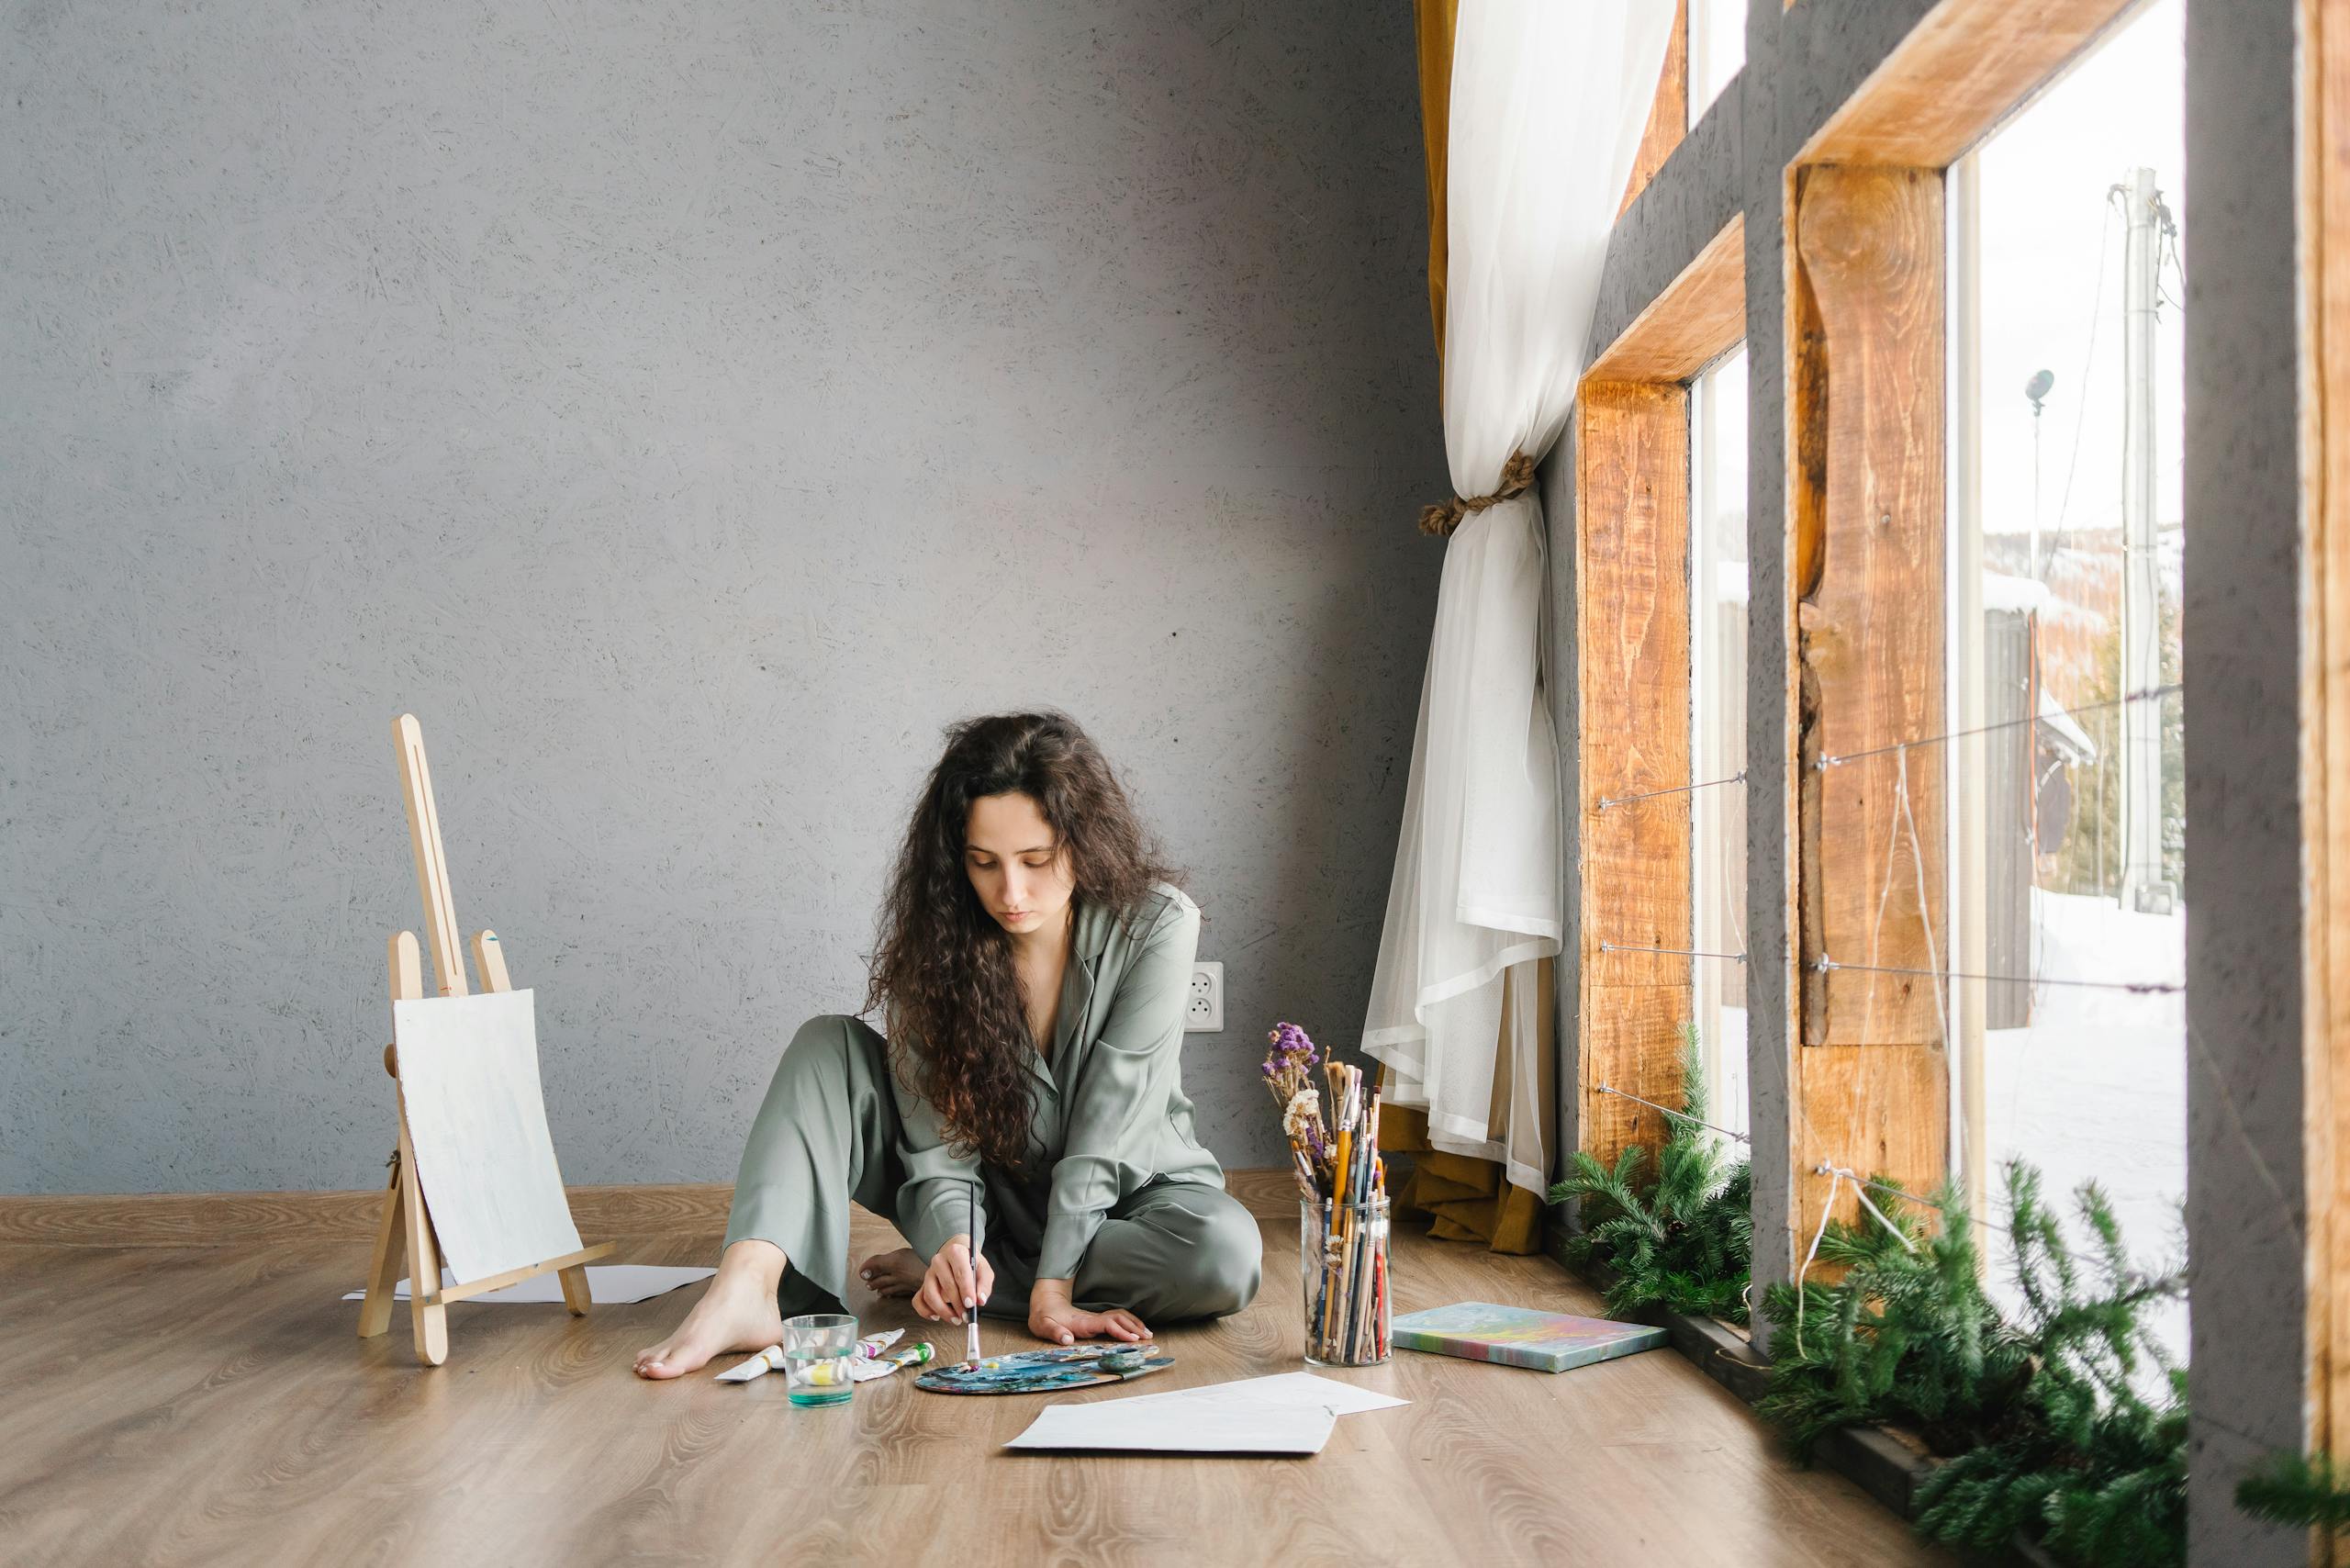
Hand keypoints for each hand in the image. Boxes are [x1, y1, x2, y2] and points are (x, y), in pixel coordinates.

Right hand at [911, 1235, 992, 1325]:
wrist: (957, 1258)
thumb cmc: (970, 1264)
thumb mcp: (983, 1269)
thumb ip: (984, 1284)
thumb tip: (981, 1300)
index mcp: (955, 1253)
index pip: (960, 1273)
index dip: (966, 1290)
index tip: (971, 1304)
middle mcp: (939, 1261)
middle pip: (946, 1285)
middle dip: (957, 1305)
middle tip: (966, 1316)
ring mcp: (928, 1273)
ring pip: (930, 1295)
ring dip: (943, 1311)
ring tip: (956, 1319)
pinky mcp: (922, 1285)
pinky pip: (918, 1301)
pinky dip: (926, 1312)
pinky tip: (937, 1316)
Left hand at [1026, 1278, 1147, 1345]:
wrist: (1044, 1302)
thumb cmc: (1043, 1317)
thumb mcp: (1043, 1325)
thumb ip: (1055, 1332)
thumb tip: (1067, 1340)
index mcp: (1083, 1321)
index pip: (1107, 1324)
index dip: (1121, 1331)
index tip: (1133, 1339)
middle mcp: (1092, 1318)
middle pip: (1119, 1318)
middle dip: (1134, 1327)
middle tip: (1149, 1338)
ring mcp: (1094, 1318)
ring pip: (1120, 1316)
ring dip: (1134, 1323)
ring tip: (1147, 1333)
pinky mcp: (1095, 1320)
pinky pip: (1116, 1319)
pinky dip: (1128, 1322)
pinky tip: (1134, 1329)